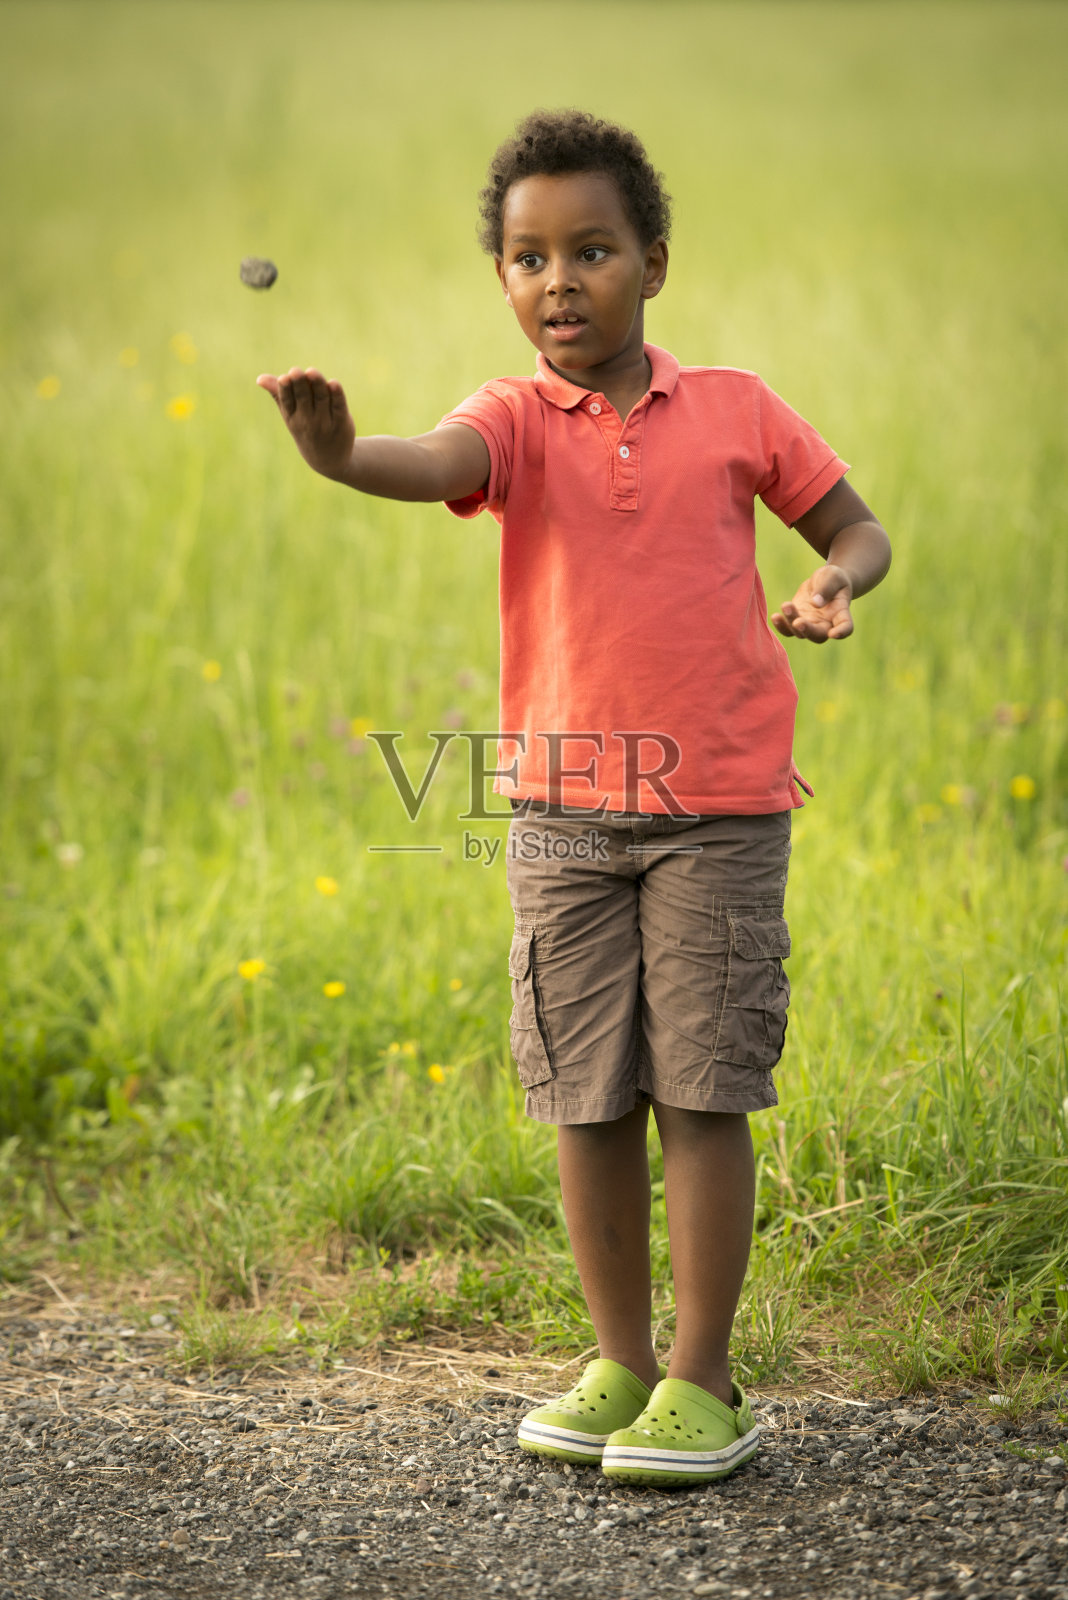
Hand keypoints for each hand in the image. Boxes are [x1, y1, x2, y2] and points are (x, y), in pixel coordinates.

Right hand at [256, 367, 355, 481]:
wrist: (328, 460)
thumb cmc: (305, 429)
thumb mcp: (290, 415)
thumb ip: (278, 394)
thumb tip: (259, 378)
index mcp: (292, 417)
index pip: (287, 401)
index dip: (286, 390)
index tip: (284, 378)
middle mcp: (308, 420)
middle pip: (304, 398)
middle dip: (300, 384)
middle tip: (296, 371)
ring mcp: (326, 422)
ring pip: (322, 398)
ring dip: (317, 384)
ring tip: (312, 371)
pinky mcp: (342, 422)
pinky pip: (339, 406)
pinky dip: (337, 395)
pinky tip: (333, 383)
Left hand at [771, 563, 853, 641]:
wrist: (824, 581)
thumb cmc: (833, 578)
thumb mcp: (832, 575)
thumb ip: (826, 587)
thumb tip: (816, 603)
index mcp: (841, 613)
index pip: (846, 626)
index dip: (841, 632)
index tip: (833, 634)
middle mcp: (827, 623)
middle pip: (819, 636)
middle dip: (807, 631)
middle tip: (798, 622)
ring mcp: (811, 624)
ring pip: (801, 633)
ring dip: (791, 623)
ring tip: (786, 605)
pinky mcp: (797, 621)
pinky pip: (788, 630)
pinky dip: (781, 626)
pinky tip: (775, 616)